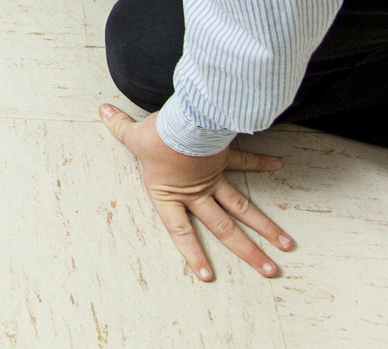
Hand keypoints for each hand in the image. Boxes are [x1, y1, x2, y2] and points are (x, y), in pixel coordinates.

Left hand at [99, 105, 293, 281]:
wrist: (186, 120)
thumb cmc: (158, 134)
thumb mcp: (132, 135)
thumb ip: (118, 126)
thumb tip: (101, 111)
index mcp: (170, 193)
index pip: (180, 231)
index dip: (192, 253)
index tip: (207, 276)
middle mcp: (195, 191)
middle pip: (224, 228)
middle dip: (249, 252)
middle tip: (270, 271)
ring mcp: (213, 177)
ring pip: (243, 209)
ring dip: (266, 227)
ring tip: (286, 246)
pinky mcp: (224, 157)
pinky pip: (244, 162)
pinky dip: (260, 162)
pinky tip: (279, 166)